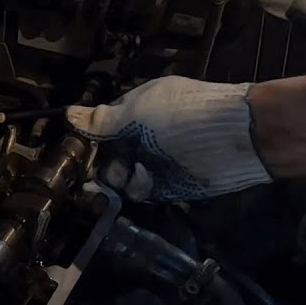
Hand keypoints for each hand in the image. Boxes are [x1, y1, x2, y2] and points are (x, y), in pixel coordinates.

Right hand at [66, 76, 272, 200]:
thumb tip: (69, 115)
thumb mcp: (138, 113)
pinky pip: (143, 192)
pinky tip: (147, 181)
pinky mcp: (168, 185)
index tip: (80, 152)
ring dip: (121, 178)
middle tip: (105, 169)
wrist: (236, 138)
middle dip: (103, 165)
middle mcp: (143, 137)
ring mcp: (156, 162)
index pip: (102, 128)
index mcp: (136, 112)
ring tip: (134, 173)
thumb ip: (102, 121)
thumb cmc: (184, 116)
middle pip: (109, 157)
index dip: (89, 141)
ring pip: (122, 178)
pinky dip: (140, 189)